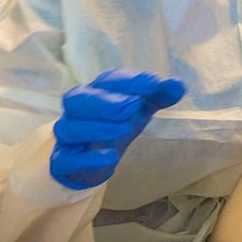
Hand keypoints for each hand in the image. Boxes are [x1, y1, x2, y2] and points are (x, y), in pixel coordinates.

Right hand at [50, 69, 185, 189]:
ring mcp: (68, 135)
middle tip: (131, 105)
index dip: (129, 80)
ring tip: (124, 128)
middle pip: (79, 99)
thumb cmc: (117, 123)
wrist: (93, 160)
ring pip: (70, 128)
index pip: (108, 80)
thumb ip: (159, 95)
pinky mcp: (63, 161)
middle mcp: (77, 110)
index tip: (152, 82)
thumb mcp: (141, 108)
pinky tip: (110, 157)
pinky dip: (87, 158)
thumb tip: (178, 85)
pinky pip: (66, 159)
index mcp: (97, 91)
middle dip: (105, 101)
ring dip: (97, 127)